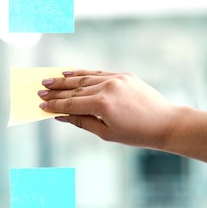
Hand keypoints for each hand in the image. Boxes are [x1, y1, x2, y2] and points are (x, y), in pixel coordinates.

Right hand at [38, 69, 180, 149]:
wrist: (165, 123)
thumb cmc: (136, 134)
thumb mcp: (105, 133)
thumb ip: (80, 122)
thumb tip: (60, 116)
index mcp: (102, 104)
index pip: (71, 104)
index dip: (55, 105)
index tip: (41, 105)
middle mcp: (108, 87)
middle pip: (75, 89)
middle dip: (56, 91)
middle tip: (40, 91)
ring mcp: (116, 78)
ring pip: (85, 78)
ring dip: (65, 79)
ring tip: (49, 80)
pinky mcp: (124, 75)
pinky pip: (98, 73)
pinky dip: (83, 73)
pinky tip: (70, 73)